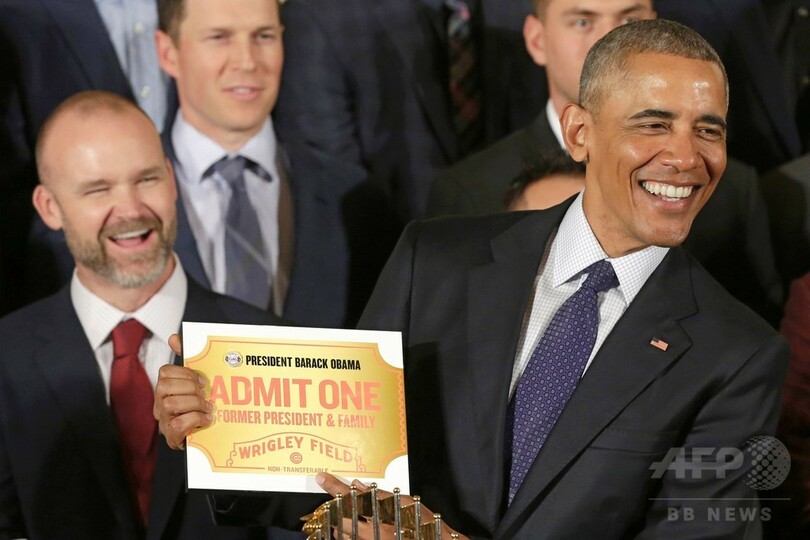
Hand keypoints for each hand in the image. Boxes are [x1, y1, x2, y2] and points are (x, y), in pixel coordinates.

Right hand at [153, 333, 212, 448]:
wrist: (207, 436)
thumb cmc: (199, 406)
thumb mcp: (196, 382)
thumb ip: (187, 358)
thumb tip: (174, 337)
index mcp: (165, 389)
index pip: (165, 372)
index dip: (185, 373)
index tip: (202, 380)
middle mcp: (160, 404)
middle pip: (164, 386)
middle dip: (189, 387)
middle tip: (205, 393)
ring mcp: (164, 421)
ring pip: (170, 404)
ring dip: (194, 404)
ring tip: (207, 407)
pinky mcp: (172, 438)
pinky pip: (177, 425)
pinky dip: (195, 420)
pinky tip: (206, 420)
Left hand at [314, 473, 466, 538]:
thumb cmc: (423, 526)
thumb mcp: (404, 504)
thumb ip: (380, 496)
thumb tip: (359, 486)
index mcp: (378, 518)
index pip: (350, 498)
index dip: (334, 487)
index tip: (322, 478)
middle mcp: (370, 534)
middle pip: (340, 519)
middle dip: (334, 508)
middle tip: (332, 500)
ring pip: (342, 534)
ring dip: (340, 523)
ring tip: (344, 515)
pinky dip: (348, 535)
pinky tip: (354, 530)